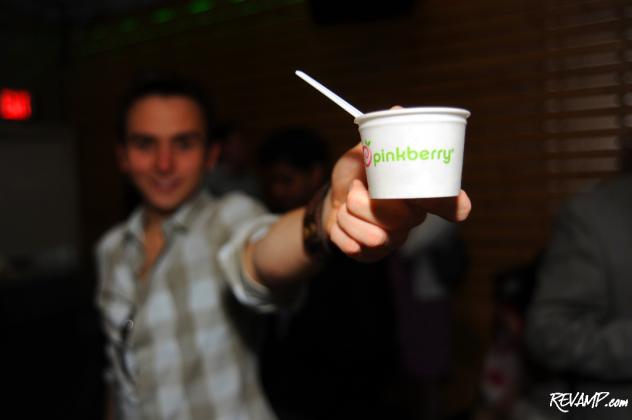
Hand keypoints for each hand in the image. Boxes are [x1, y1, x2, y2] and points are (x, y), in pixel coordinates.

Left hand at [323, 143, 470, 261]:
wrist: (329, 203)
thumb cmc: (354, 176)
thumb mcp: (362, 154)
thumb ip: (377, 140)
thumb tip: (397, 110)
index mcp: (417, 194)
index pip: (448, 204)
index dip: (454, 204)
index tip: (459, 204)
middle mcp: (411, 220)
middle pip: (400, 219)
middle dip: (366, 203)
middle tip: (356, 188)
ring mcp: (393, 241)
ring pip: (377, 236)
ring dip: (349, 215)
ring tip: (347, 205)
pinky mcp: (373, 256)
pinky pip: (357, 248)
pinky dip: (340, 231)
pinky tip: (342, 223)